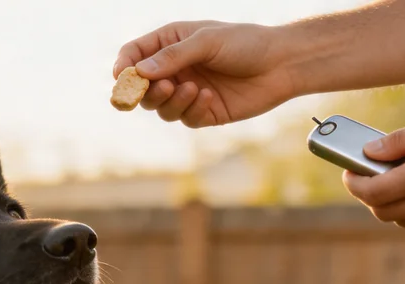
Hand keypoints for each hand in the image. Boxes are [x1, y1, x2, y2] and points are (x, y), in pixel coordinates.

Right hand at [112, 21, 297, 127]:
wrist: (281, 64)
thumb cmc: (246, 43)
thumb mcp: (207, 41)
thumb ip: (173, 56)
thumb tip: (140, 72)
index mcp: (171, 43)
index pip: (134, 55)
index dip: (125, 67)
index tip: (123, 78)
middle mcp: (175, 69)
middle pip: (142, 87)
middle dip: (147, 91)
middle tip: (163, 87)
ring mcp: (187, 92)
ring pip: (160, 107)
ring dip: (171, 102)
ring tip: (193, 90)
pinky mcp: (203, 112)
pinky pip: (184, 119)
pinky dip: (192, 110)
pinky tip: (210, 98)